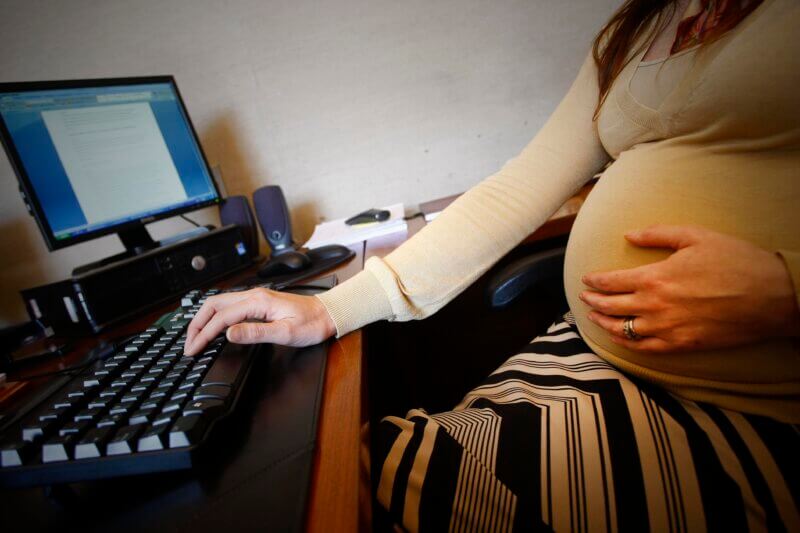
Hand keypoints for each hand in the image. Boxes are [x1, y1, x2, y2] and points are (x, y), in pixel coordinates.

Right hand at [183, 288, 336, 354]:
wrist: (328, 314)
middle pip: (214, 305)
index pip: (222, 318)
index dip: (205, 334)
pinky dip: (214, 316)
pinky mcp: (258, 302)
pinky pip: (229, 306)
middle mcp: (253, 295)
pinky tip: (212, 327)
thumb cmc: (312, 324)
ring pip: (219, 304)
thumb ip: (256, 333)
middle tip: (188, 344)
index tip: (194, 349)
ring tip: (195, 337)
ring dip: (204, 319)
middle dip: (196, 324)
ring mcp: (255, 297)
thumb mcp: (285, 333)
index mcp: (258, 302)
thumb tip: (229, 334)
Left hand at [580, 225, 799, 353]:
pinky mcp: (681, 345)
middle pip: (611, 306)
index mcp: (655, 277)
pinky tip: (619, 337)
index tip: (586, 279)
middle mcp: (654, 306)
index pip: (611, 281)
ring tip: (593, 315)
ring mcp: (667, 329)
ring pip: (622, 329)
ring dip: (603, 322)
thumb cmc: (736, 261)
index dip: (594, 281)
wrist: (773, 297)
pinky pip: (643, 348)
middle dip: (593, 300)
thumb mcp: (695, 236)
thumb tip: (628, 236)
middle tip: (584, 296)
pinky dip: (625, 343)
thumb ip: (657, 234)